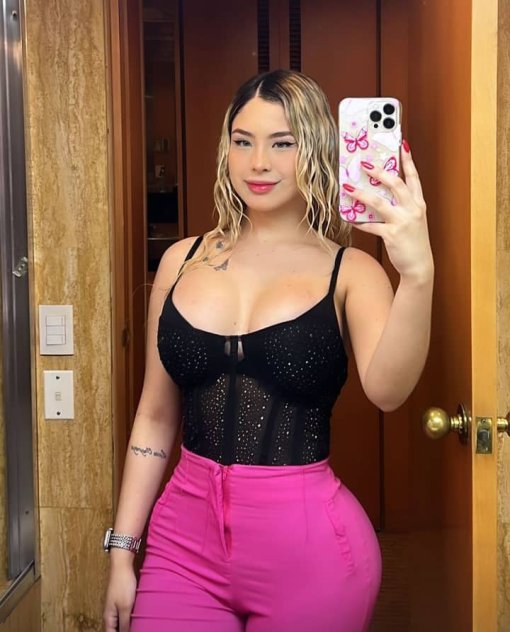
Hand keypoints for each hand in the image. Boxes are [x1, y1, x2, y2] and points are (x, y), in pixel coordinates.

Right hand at [103, 565, 136, 631]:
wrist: (122, 565)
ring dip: (129, 625)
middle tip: (139, 628)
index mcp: (108, 618)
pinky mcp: (122, 600)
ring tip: (140, 625)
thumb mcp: (125, 607)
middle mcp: (111, 614)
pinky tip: (139, 616)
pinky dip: (131, 617)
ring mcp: (116, 607)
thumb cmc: (123, 585)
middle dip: (126, 630)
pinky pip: (125, 614)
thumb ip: (125, 623)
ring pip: (121, 622)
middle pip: (116, 629)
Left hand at [343, 140, 433, 281]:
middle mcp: (413, 209)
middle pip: (396, 184)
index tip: (402, 144)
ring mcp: (403, 222)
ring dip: (362, 194)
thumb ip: (401, 207)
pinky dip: (359, 222)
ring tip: (348, 187)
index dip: (408, 160)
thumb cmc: (413, 242)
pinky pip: (371, 226)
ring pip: (379, 202)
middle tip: (365, 164)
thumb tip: (379, 194)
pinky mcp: (392, 235)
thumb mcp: (413, 221)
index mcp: (418, 204)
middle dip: (381, 172)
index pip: (414, 177)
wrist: (419, 266)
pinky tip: (349, 218)